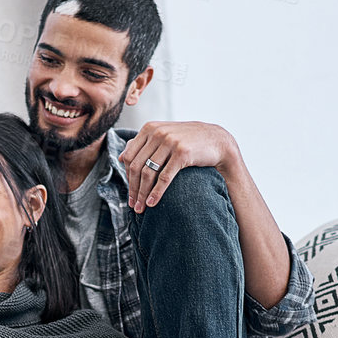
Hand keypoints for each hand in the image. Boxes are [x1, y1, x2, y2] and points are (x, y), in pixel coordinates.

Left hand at [119, 121, 236, 212]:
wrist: (217, 141)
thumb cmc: (188, 141)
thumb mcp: (164, 137)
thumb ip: (143, 144)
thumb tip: (121, 157)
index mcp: (149, 128)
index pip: (130, 157)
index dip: (127, 178)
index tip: (130, 194)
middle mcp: (157, 133)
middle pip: (137, 166)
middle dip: (133, 189)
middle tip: (132, 205)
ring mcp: (170, 142)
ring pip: (148, 173)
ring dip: (143, 194)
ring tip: (141, 208)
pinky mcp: (182, 153)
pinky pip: (164, 177)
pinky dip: (156, 192)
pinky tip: (153, 203)